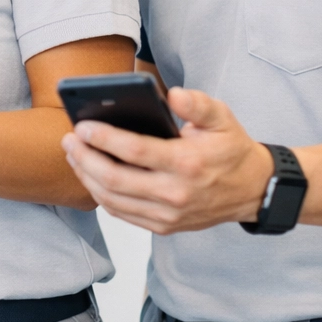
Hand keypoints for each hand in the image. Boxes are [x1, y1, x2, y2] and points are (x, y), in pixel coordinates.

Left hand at [60, 86, 274, 233]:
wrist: (253, 191)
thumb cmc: (231, 150)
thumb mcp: (222, 118)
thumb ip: (197, 104)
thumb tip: (172, 94)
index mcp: (188, 164)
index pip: (134, 151)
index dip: (103, 138)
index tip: (81, 125)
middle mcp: (176, 194)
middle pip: (114, 179)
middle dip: (84, 158)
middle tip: (68, 139)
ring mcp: (169, 215)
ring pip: (112, 200)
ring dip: (86, 176)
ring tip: (73, 154)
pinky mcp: (164, 226)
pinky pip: (121, 213)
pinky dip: (100, 195)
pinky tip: (90, 175)